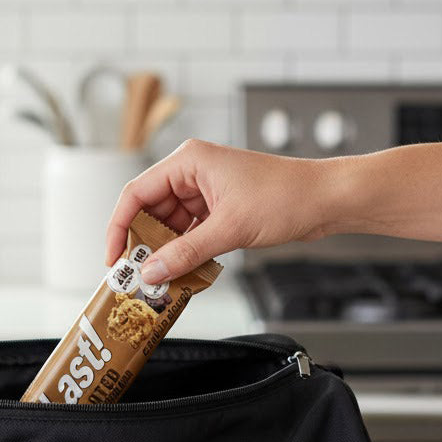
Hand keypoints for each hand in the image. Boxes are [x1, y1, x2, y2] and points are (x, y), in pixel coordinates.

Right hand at [105, 139, 329, 282]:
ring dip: (165, 252)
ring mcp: (206, 190)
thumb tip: (152, 272)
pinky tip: (182, 272)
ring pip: (170, 225)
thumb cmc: (287, 196)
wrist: (326, 200)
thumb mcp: (229, 229)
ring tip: (159, 279)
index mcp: (189, 161)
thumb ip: (185, 253)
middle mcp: (193, 172)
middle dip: (143, 244)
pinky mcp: (219, 208)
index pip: (136, 193)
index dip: (120, 227)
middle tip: (135, 275)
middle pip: (150, 211)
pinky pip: (189, 232)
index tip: (114, 257)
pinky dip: (185, 252)